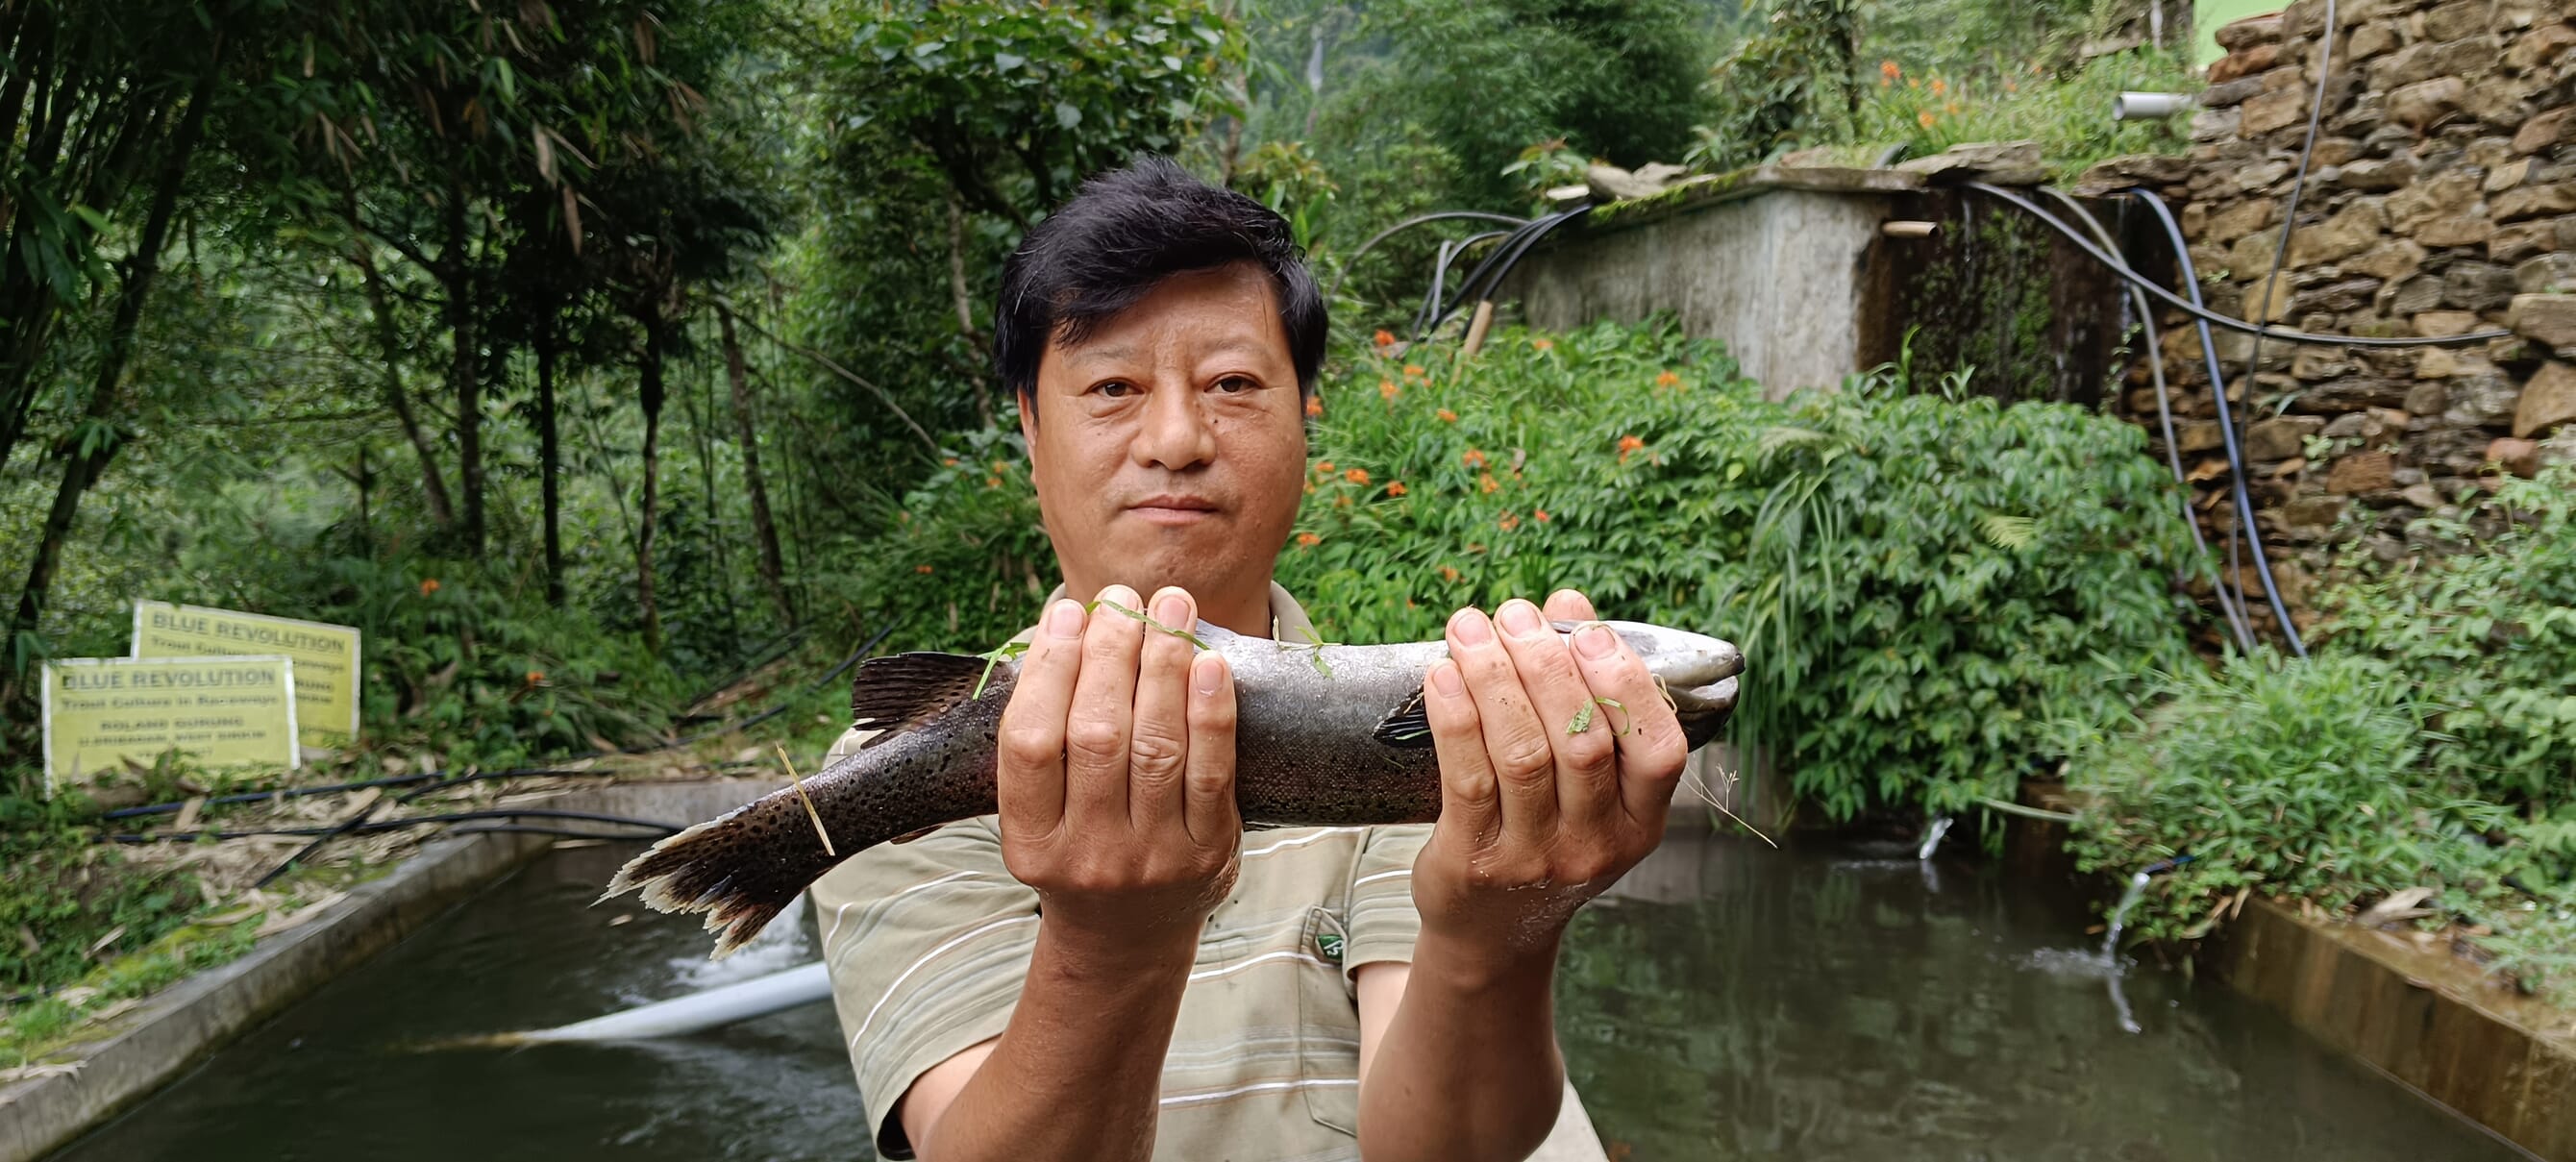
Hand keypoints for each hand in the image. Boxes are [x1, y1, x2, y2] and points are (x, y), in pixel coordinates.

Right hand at [995, 584, 1241, 952]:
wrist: (1127, 937)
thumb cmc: (1077, 851)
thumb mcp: (1037, 816)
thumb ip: (1044, 740)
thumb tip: (1069, 629)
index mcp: (1029, 841)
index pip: (1031, 742)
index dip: (1049, 669)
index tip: (1066, 613)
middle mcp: (1088, 854)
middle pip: (1098, 734)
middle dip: (1111, 652)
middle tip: (1122, 599)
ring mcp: (1152, 858)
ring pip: (1157, 745)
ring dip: (1164, 664)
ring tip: (1169, 606)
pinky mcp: (1207, 854)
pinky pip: (1211, 771)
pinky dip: (1211, 711)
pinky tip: (1210, 662)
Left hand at [1410, 589, 1687, 965]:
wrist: (1492, 930)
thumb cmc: (1542, 833)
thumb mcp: (1584, 782)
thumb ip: (1583, 693)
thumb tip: (1566, 606)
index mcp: (1640, 821)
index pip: (1659, 749)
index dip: (1626, 683)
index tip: (1587, 631)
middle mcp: (1596, 843)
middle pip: (1582, 741)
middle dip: (1546, 665)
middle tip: (1514, 615)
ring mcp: (1536, 858)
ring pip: (1523, 753)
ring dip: (1495, 679)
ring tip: (1471, 629)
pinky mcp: (1475, 862)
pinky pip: (1468, 778)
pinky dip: (1456, 718)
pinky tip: (1443, 675)